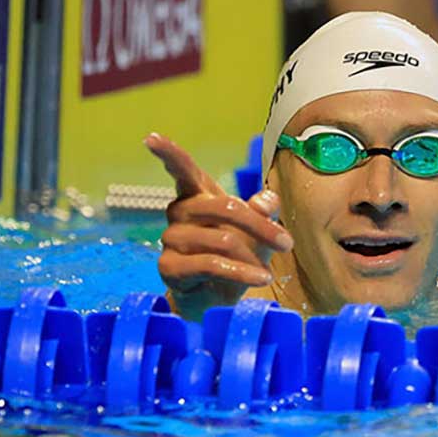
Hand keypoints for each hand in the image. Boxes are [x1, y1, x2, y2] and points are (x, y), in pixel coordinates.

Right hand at [145, 133, 293, 318]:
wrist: (216, 297)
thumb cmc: (236, 254)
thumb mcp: (256, 230)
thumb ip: (262, 209)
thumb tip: (268, 199)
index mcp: (196, 195)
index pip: (182, 169)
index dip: (168, 153)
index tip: (151, 138)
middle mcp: (179, 212)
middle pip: (225, 207)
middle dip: (261, 226)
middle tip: (286, 243)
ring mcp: (171, 239)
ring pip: (223, 240)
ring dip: (253, 258)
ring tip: (266, 272)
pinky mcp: (169, 267)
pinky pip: (211, 265)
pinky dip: (242, 273)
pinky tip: (260, 278)